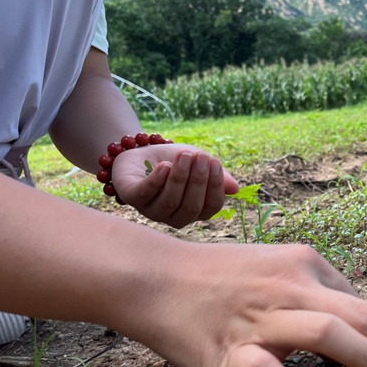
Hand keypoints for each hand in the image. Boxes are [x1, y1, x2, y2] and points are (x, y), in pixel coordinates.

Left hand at [111, 144, 239, 227]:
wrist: (142, 150)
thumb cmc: (174, 160)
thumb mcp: (197, 163)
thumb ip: (215, 174)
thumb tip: (234, 189)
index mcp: (194, 210)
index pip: (211, 207)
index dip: (215, 186)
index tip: (214, 162)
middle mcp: (174, 216)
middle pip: (192, 207)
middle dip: (199, 181)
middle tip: (201, 156)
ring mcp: (152, 210)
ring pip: (170, 202)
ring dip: (180, 177)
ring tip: (184, 155)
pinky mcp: (132, 198)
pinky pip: (146, 194)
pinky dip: (158, 180)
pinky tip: (166, 165)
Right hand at [124, 243, 366, 366]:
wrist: (156, 277)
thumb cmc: (222, 274)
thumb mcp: (277, 264)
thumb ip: (317, 288)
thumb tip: (357, 325)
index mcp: (304, 263)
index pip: (362, 302)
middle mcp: (288, 287)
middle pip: (359, 315)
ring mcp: (259, 320)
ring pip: (326, 334)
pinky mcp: (229, 352)